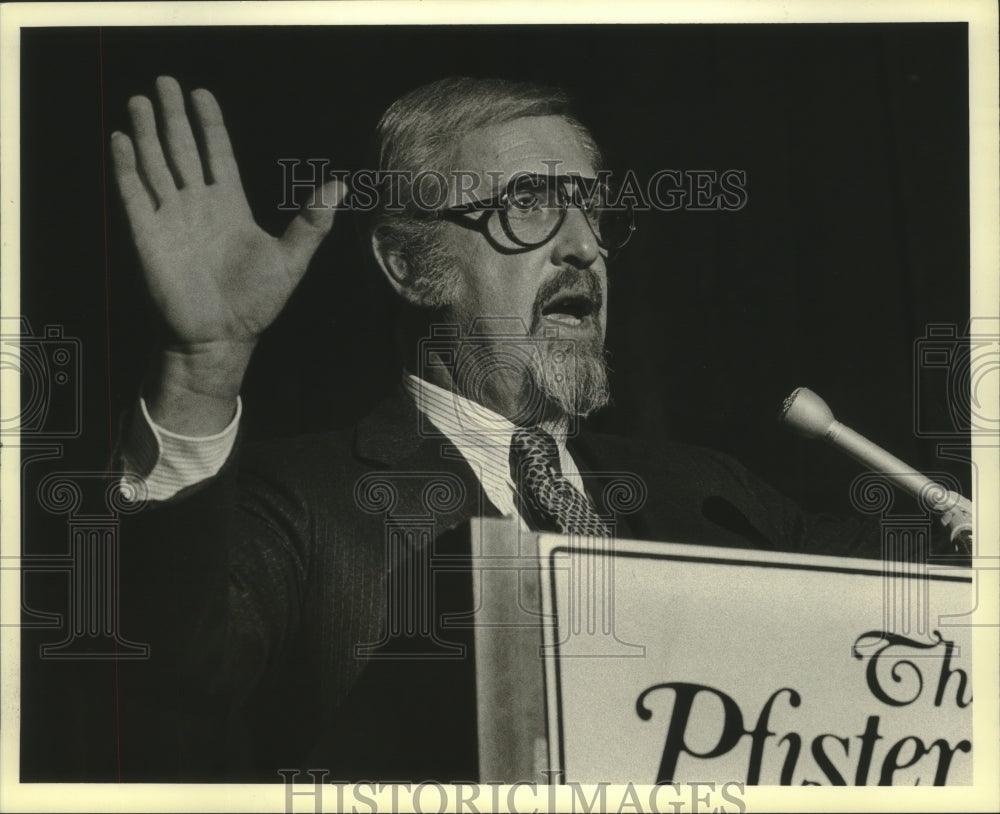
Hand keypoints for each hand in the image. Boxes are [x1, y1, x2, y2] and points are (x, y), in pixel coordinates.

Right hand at [111, 76, 341, 430]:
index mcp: (231, 206)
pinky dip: (127, 167)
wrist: (221, 338)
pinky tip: (122, 140)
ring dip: (147, 133)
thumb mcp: (292, 260)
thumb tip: (339, 186)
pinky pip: (134, 194)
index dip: (209, 124)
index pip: (216, 154)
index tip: (201, 94)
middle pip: (183, 150)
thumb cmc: (257, 303)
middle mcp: (198, 206)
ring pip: (156, 165)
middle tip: (165, 82)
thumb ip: (312, 223)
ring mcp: (171, 218)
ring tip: (140, 100)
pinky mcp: (147, 235)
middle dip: (173, 117)